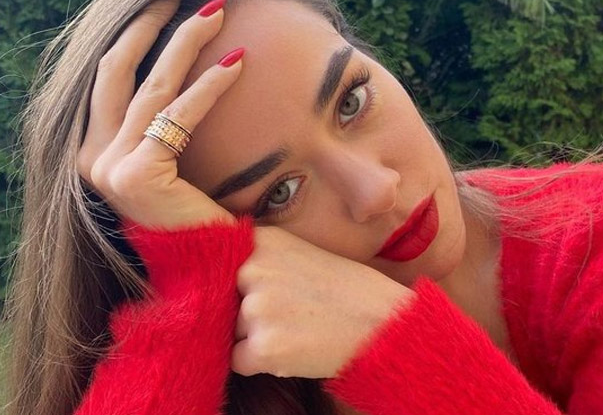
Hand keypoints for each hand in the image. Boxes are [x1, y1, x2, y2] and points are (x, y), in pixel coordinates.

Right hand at [77, 0, 240, 228]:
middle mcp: (91, 159)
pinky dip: (209, 86)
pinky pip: (178, 116)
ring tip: (217, 15)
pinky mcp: (137, 175)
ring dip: (186, 44)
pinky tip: (236, 63)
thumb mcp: (167, 161)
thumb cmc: (195, 213)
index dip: (135, 39)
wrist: (209, 265)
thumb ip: (157, 125)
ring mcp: (108, 168)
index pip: (109, 80)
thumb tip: (175, 74)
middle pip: (118, 72)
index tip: (165, 12)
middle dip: (151, 28)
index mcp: (94, 152)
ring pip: (151, 87)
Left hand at [232, 226, 416, 378]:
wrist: (385, 323)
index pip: (216, 261)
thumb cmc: (349, 290)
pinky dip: (261, 362)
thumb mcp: (301, 254)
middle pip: (224, 299)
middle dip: (249, 312)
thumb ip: (262, 259)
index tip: (248, 288)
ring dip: (257, 337)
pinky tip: (296, 348)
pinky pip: (239, 360)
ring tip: (299, 329)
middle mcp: (253, 269)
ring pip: (233, 331)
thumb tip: (222, 275)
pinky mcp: (264, 347)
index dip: (233, 281)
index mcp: (263, 241)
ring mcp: (257, 308)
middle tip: (292, 312)